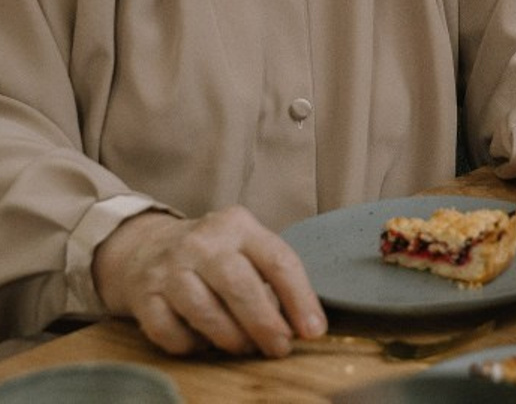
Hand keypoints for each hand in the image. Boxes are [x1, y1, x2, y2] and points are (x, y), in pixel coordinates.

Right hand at [92, 207, 325, 357]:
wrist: (144, 247)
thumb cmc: (210, 255)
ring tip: (244, 348)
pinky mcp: (143, 295)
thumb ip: (269, 277)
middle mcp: (204, 242)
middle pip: (241, 286)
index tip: (313, 329)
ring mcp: (170, 267)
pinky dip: (190, 345)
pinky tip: (202, 344)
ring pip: (205, 311)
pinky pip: (169, 331)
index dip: (300, 298)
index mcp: (239, 225)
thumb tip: (302, 324)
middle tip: (280, 348)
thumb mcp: (243, 248)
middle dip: (266, 324)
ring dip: (231, 338)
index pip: (277, 260)